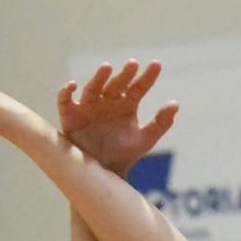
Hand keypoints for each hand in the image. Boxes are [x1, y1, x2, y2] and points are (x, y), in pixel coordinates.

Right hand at [56, 59, 177, 175]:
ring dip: (99, 77)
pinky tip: (72, 85)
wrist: (102, 176)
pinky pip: (65, 101)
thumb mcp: (144, 140)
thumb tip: (175, 104)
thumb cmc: (124, 155)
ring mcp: (89, 107)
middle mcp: (108, 101)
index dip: (148, 76)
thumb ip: (160, 124)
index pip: (138, 86)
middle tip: (133, 65)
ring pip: (93, 88)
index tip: (157, 65)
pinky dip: (66, 92)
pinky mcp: (70, 116)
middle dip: (124, 75)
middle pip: (117, 84)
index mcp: (127, 105)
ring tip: (107, 67)